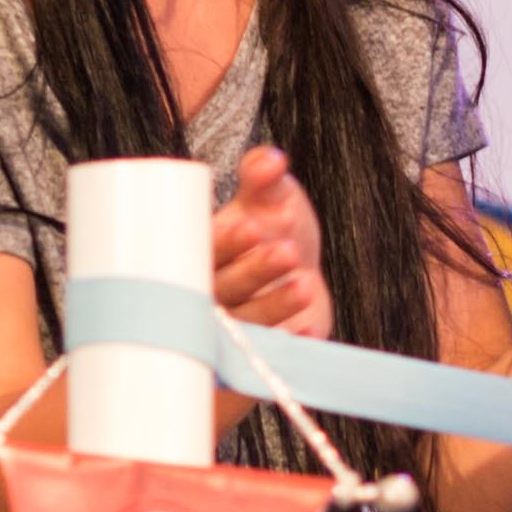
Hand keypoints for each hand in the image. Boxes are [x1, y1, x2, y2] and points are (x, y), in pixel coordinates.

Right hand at [210, 145, 333, 340]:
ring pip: (246, 322)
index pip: (205, 250)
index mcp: (203, 254)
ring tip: (304, 284)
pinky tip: (308, 328)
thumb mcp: (269, 198)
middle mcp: (211, 293)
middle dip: (254, 272)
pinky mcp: (260, 348)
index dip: (227, 242)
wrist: (296, 269)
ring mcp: (233, 326)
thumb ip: (264, 178)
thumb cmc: (271, 229)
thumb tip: (271, 160)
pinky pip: (270, 351)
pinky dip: (291, 340)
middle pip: (224, 288)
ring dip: (274, 305)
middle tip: (286, 252)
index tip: (251, 226)